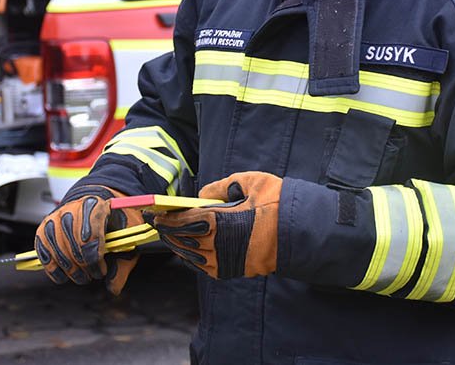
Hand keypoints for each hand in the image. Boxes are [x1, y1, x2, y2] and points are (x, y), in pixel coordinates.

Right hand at [34, 184, 143, 293]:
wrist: (94, 207)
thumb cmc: (113, 222)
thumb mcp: (125, 238)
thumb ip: (122, 262)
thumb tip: (113, 288)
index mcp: (96, 206)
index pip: (90, 236)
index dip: (95, 259)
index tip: (102, 271)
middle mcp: (72, 209)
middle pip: (74, 246)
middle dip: (84, 267)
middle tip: (94, 275)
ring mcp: (55, 219)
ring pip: (58, 252)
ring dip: (71, 271)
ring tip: (82, 277)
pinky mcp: (43, 230)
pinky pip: (44, 254)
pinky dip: (54, 270)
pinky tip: (65, 276)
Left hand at [149, 171, 281, 279]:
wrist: (301, 234)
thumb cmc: (278, 204)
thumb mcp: (251, 182)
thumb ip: (222, 186)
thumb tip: (202, 195)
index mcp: (218, 221)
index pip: (180, 220)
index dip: (163, 217)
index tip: (153, 212)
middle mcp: (216, 245)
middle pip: (181, 239)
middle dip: (167, 230)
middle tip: (157, 222)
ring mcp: (222, 261)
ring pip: (189, 255)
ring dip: (178, 244)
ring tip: (171, 234)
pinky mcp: (231, 271)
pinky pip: (202, 265)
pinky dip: (192, 256)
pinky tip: (190, 248)